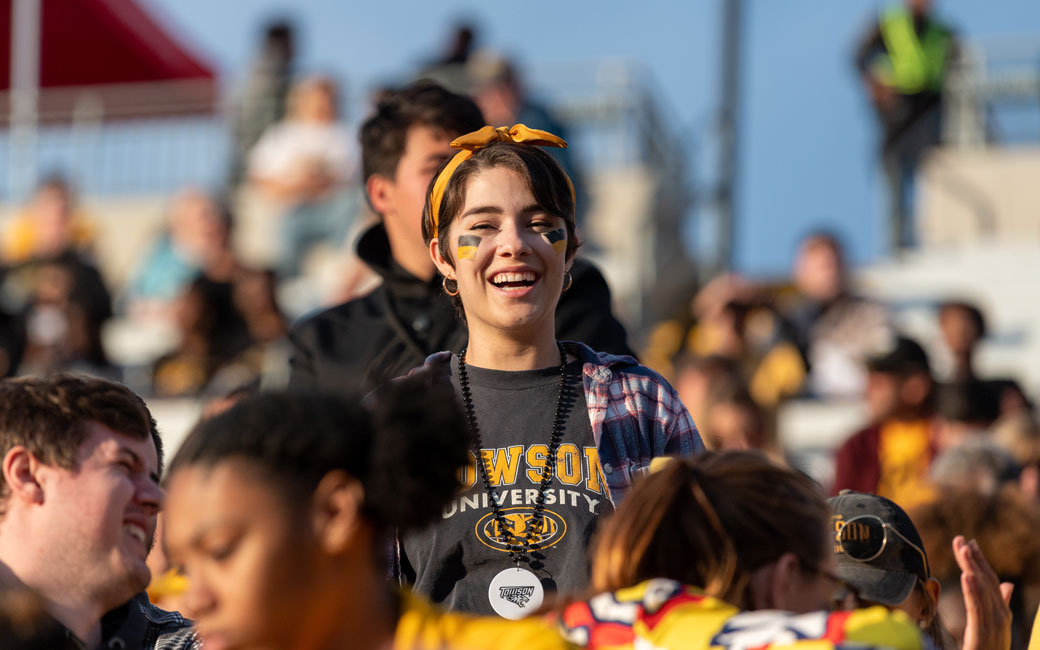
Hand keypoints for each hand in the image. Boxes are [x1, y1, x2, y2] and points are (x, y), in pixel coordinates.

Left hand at [955, 535, 1012, 649]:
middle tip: (960, 539)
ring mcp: (994, 625)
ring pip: (982, 591)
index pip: (990, 581)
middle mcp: (1001, 616)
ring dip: (972, 568)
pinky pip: (977, 609)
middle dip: (973, 559)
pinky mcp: (982, 634)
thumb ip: (1000, 604)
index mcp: (1002, 613)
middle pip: (985, 581)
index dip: (980, 561)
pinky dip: (973, 591)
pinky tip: (966, 576)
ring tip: (963, 549)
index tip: (968, 543)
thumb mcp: (994, 625)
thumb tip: (1008, 584)